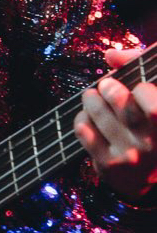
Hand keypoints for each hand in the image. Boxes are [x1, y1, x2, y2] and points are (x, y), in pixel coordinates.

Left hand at [74, 48, 156, 200]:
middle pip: (123, 104)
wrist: (150, 178)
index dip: (142, 89)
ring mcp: (131, 157)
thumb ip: (140, 67)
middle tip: (106, 85)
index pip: (153, 106)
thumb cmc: (154, 129)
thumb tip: (111, 54)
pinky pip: (85, 132)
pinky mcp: (109, 166)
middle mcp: (154, 145)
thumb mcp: (156, 99)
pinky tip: (87, 116)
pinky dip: (82, 118)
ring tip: (92, 97)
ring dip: (91, 100)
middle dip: (110, 88)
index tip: (138, 87)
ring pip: (100, 115)